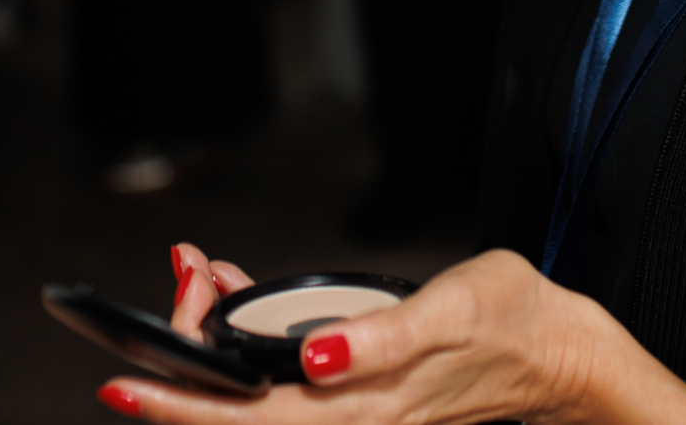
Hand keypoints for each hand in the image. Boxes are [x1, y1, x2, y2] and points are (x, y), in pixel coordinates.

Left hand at [112, 244, 685, 424]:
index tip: (122, 385)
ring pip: (256, 397)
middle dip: (182, 360)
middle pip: (238, 414)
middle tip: (171, 285)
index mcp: (362, 406)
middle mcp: (348, 419)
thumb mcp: (452, 309)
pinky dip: (246, 339)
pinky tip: (236, 295)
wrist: (563, 352)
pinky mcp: (360, 399)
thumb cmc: (511, 320)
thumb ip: (381, 338)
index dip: (180, 410)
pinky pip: (282, 382)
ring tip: (198, 275)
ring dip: (212, 341)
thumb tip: (314, 359)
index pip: (247, 422)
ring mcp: (354, 413)